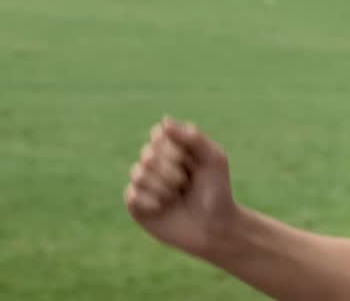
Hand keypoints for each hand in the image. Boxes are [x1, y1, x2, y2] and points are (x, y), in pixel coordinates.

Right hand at [124, 117, 238, 257]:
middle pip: (147, 154)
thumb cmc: (217, 191)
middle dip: (171, 171)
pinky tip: (163, 208)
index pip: (158, 135)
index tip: (190, 161)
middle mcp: (156, 163)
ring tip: (176, 196)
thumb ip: (193, 138)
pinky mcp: (137, 205)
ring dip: (162, 187)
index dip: (173, 149)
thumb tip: (164, 121)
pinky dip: (151, 202)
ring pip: (138, 174)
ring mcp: (145, 184)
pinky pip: (131, 195)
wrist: (216, 228)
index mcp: (173, 148)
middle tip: (186, 183)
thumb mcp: (213, 159)